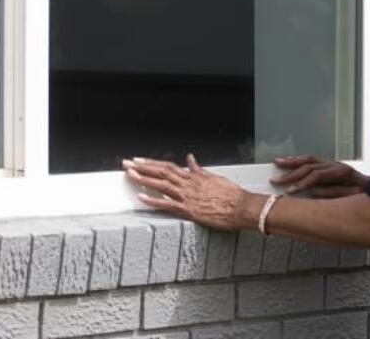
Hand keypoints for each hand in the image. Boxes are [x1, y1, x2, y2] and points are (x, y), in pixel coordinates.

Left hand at [123, 154, 258, 230]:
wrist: (242, 207)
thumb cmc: (232, 194)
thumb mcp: (214, 178)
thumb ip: (199, 170)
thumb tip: (190, 160)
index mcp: (193, 177)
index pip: (168, 166)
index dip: (151, 163)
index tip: (138, 160)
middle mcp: (188, 184)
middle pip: (161, 172)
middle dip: (142, 167)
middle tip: (127, 164)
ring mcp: (187, 197)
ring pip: (161, 185)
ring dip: (144, 179)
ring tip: (130, 175)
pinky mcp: (189, 210)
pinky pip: (168, 205)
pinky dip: (154, 200)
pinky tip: (141, 198)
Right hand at [272, 155, 368, 197]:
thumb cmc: (367, 194)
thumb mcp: (353, 197)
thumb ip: (334, 193)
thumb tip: (315, 191)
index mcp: (341, 172)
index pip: (315, 176)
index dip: (301, 183)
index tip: (290, 191)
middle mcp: (336, 165)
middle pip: (308, 166)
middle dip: (290, 173)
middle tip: (276, 180)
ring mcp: (333, 163)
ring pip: (309, 159)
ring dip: (292, 162)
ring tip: (278, 163)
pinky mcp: (331, 165)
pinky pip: (312, 159)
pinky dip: (300, 160)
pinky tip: (291, 161)